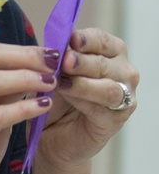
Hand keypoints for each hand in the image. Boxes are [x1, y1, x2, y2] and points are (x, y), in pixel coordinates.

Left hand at [38, 28, 137, 169]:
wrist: (50, 135)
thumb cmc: (56, 99)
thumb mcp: (53, 75)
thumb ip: (57, 62)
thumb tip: (54, 50)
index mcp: (110, 54)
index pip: (103, 41)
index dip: (87, 39)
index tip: (71, 39)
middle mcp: (122, 73)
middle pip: (105, 63)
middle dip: (83, 61)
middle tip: (64, 60)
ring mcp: (123, 97)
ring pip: (109, 87)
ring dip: (84, 82)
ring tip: (62, 80)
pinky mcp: (116, 120)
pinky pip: (103, 108)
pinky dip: (84, 100)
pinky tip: (67, 96)